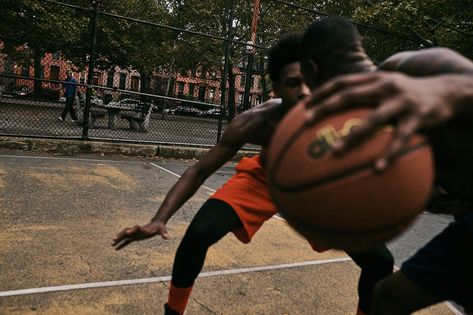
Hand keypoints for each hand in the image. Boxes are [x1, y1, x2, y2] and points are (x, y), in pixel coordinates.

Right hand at [112, 220, 167, 249]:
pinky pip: (126, 241)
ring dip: (118, 239)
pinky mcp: (134, 237)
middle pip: (127, 232)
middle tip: (114, 239)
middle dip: (121, 235)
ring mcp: (135, 233)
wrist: (156, 223)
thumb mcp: (162, 230)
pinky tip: (116, 248)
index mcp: (143, 229)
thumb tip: (167, 237)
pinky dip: (121, 244)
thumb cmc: (159, 227)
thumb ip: (164, 233)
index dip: (133, 230)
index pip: (137, 229)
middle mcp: (137, 230)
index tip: (128, 232)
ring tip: (111, 243)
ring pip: (124, 236)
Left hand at [304, 72, 454, 169]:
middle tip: (306, 123)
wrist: (449, 90)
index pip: (342, 81)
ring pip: (373, 119)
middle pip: (349, 95)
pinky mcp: (419, 115)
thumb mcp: (389, 87)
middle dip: (325, 108)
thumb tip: (339, 114)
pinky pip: (402, 138)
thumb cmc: (409, 94)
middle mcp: (385, 85)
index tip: (303, 106)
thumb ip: (366, 95)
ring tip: (335, 153)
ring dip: (352, 136)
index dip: (321, 92)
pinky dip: (389, 153)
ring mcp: (402, 100)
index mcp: (375, 78)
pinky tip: (377, 169)